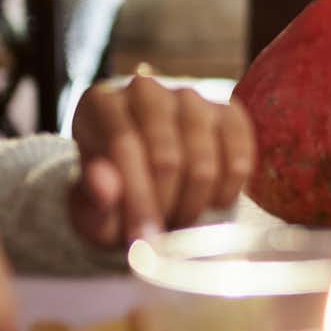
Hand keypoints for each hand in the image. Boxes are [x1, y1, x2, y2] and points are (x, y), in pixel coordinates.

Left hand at [68, 74, 254, 247]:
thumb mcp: (90, 207)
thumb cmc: (114, 193)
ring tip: (181, 221)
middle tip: (162, 235)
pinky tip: (213, 203)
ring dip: (194, 204)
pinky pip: (240, 153)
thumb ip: (94, 203)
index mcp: (100, 105)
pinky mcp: (227, 110)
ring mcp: (190, 98)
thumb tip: (105, 188)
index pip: (125, 147)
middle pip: (167, 158)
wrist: (144, 178)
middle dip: (166, 207)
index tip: (140, 238)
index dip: (136, 198)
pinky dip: (229, 188)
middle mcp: (145, 92)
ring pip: (203, 162)